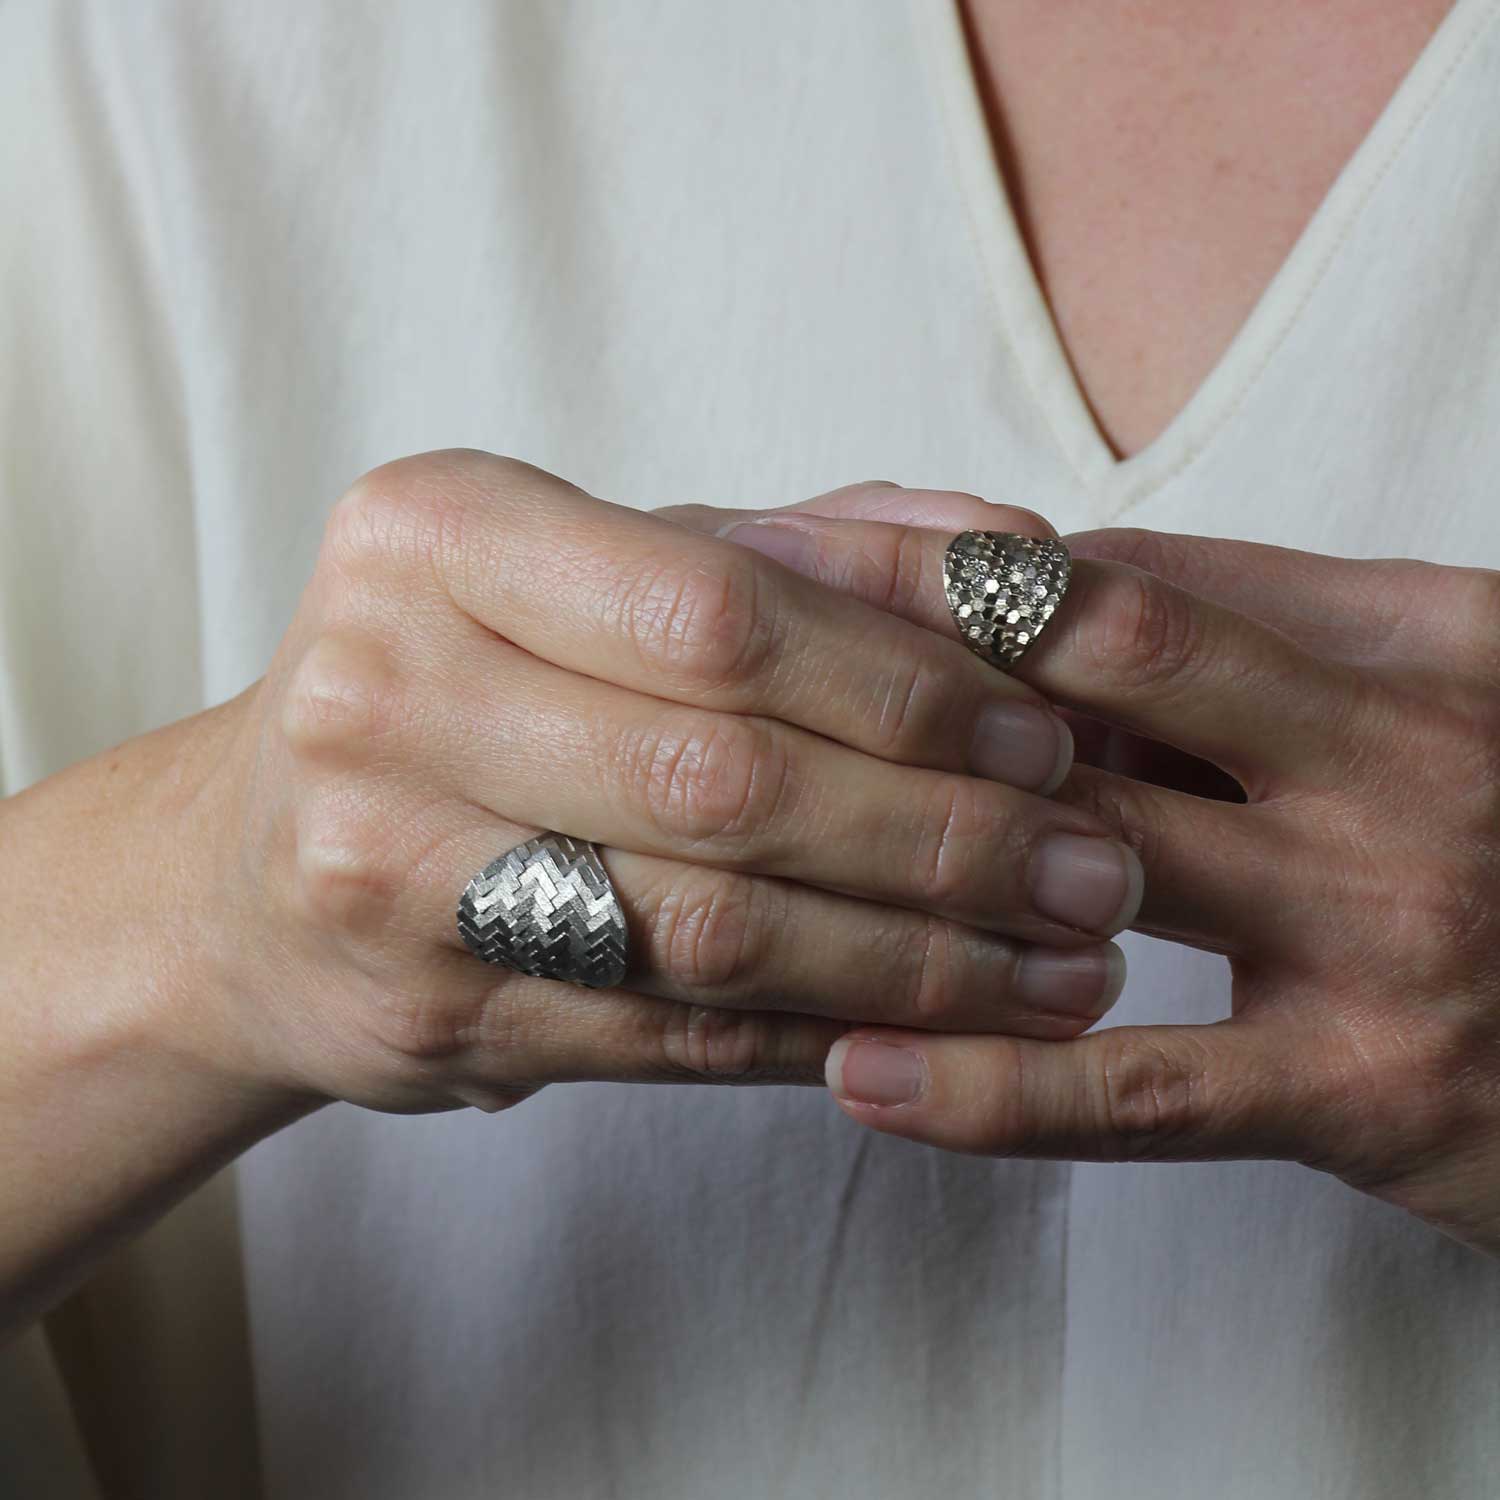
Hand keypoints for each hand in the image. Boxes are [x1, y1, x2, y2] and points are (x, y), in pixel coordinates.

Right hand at [191, 452, 1148, 1116]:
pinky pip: (676, 1036)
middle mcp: (381, 687)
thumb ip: (807, 550)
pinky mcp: (422, 1013)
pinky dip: (838, 1033)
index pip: (716, 607)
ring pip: (712, 930)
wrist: (256, 868)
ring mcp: (382, 865)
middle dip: (946, 835)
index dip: (908, 681)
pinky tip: (952, 1026)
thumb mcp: (603, 573)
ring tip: (1066, 960)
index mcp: (434, 534)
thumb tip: (1025, 560)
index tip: (1051, 734)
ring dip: (921, 956)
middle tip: (1100, 870)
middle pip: (724, 777)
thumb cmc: (477, 683)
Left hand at [701, 496, 1499, 1254]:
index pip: (1130, 584)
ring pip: (1088, 868)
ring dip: (901, 860)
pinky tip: (854, 1065)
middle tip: (720, 664)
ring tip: (736, 859)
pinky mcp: (1364, 1088)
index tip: (809, 576)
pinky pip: (1139, 1085)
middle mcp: (1399, 756)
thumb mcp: (1425, 685)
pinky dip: (986, 1084)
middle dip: (893, 666)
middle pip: (1089, 682)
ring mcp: (1381, 923)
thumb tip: (1037, 576)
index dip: (947, 575)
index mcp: (1417, 635)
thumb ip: (1253, 631)